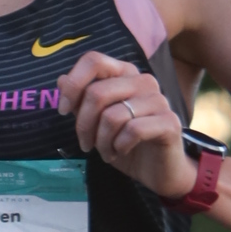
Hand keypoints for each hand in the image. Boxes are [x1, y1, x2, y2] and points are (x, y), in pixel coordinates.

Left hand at [56, 50, 191, 198]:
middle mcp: (144, 81)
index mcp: (125, 74)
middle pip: (97, 93)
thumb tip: (61, 81)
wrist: (158, 170)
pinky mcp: (169, 122)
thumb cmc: (126, 143)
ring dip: (101, 141)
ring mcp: (159, 100)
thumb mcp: (96, 123)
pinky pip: (132, 130)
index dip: (73, 84)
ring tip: (105, 152)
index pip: (94, 61)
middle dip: (83, 124)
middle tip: (86, 144)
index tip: (63, 110)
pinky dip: (119, 146)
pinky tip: (120, 152)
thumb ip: (81, 101)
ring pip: (112, 115)